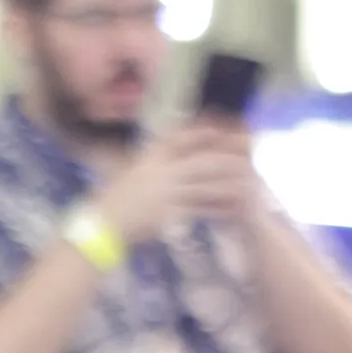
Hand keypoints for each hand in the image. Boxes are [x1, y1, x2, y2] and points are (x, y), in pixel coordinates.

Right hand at [94, 124, 261, 246]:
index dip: (201, 133)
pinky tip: (231, 207)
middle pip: (201, 163)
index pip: (179, 140)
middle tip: (246, 158)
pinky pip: (201, 209)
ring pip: (205, 187)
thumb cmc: (115, 196)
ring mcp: (167, 194)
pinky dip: (217, 208)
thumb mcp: (131, 169)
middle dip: (225, 160)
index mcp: (150, 158)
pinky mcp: (172, 214)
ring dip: (228, 185)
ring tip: (247, 182)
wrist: (104, 223)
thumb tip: (166, 148)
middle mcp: (161, 173)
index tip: (219, 129)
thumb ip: (152, 160)